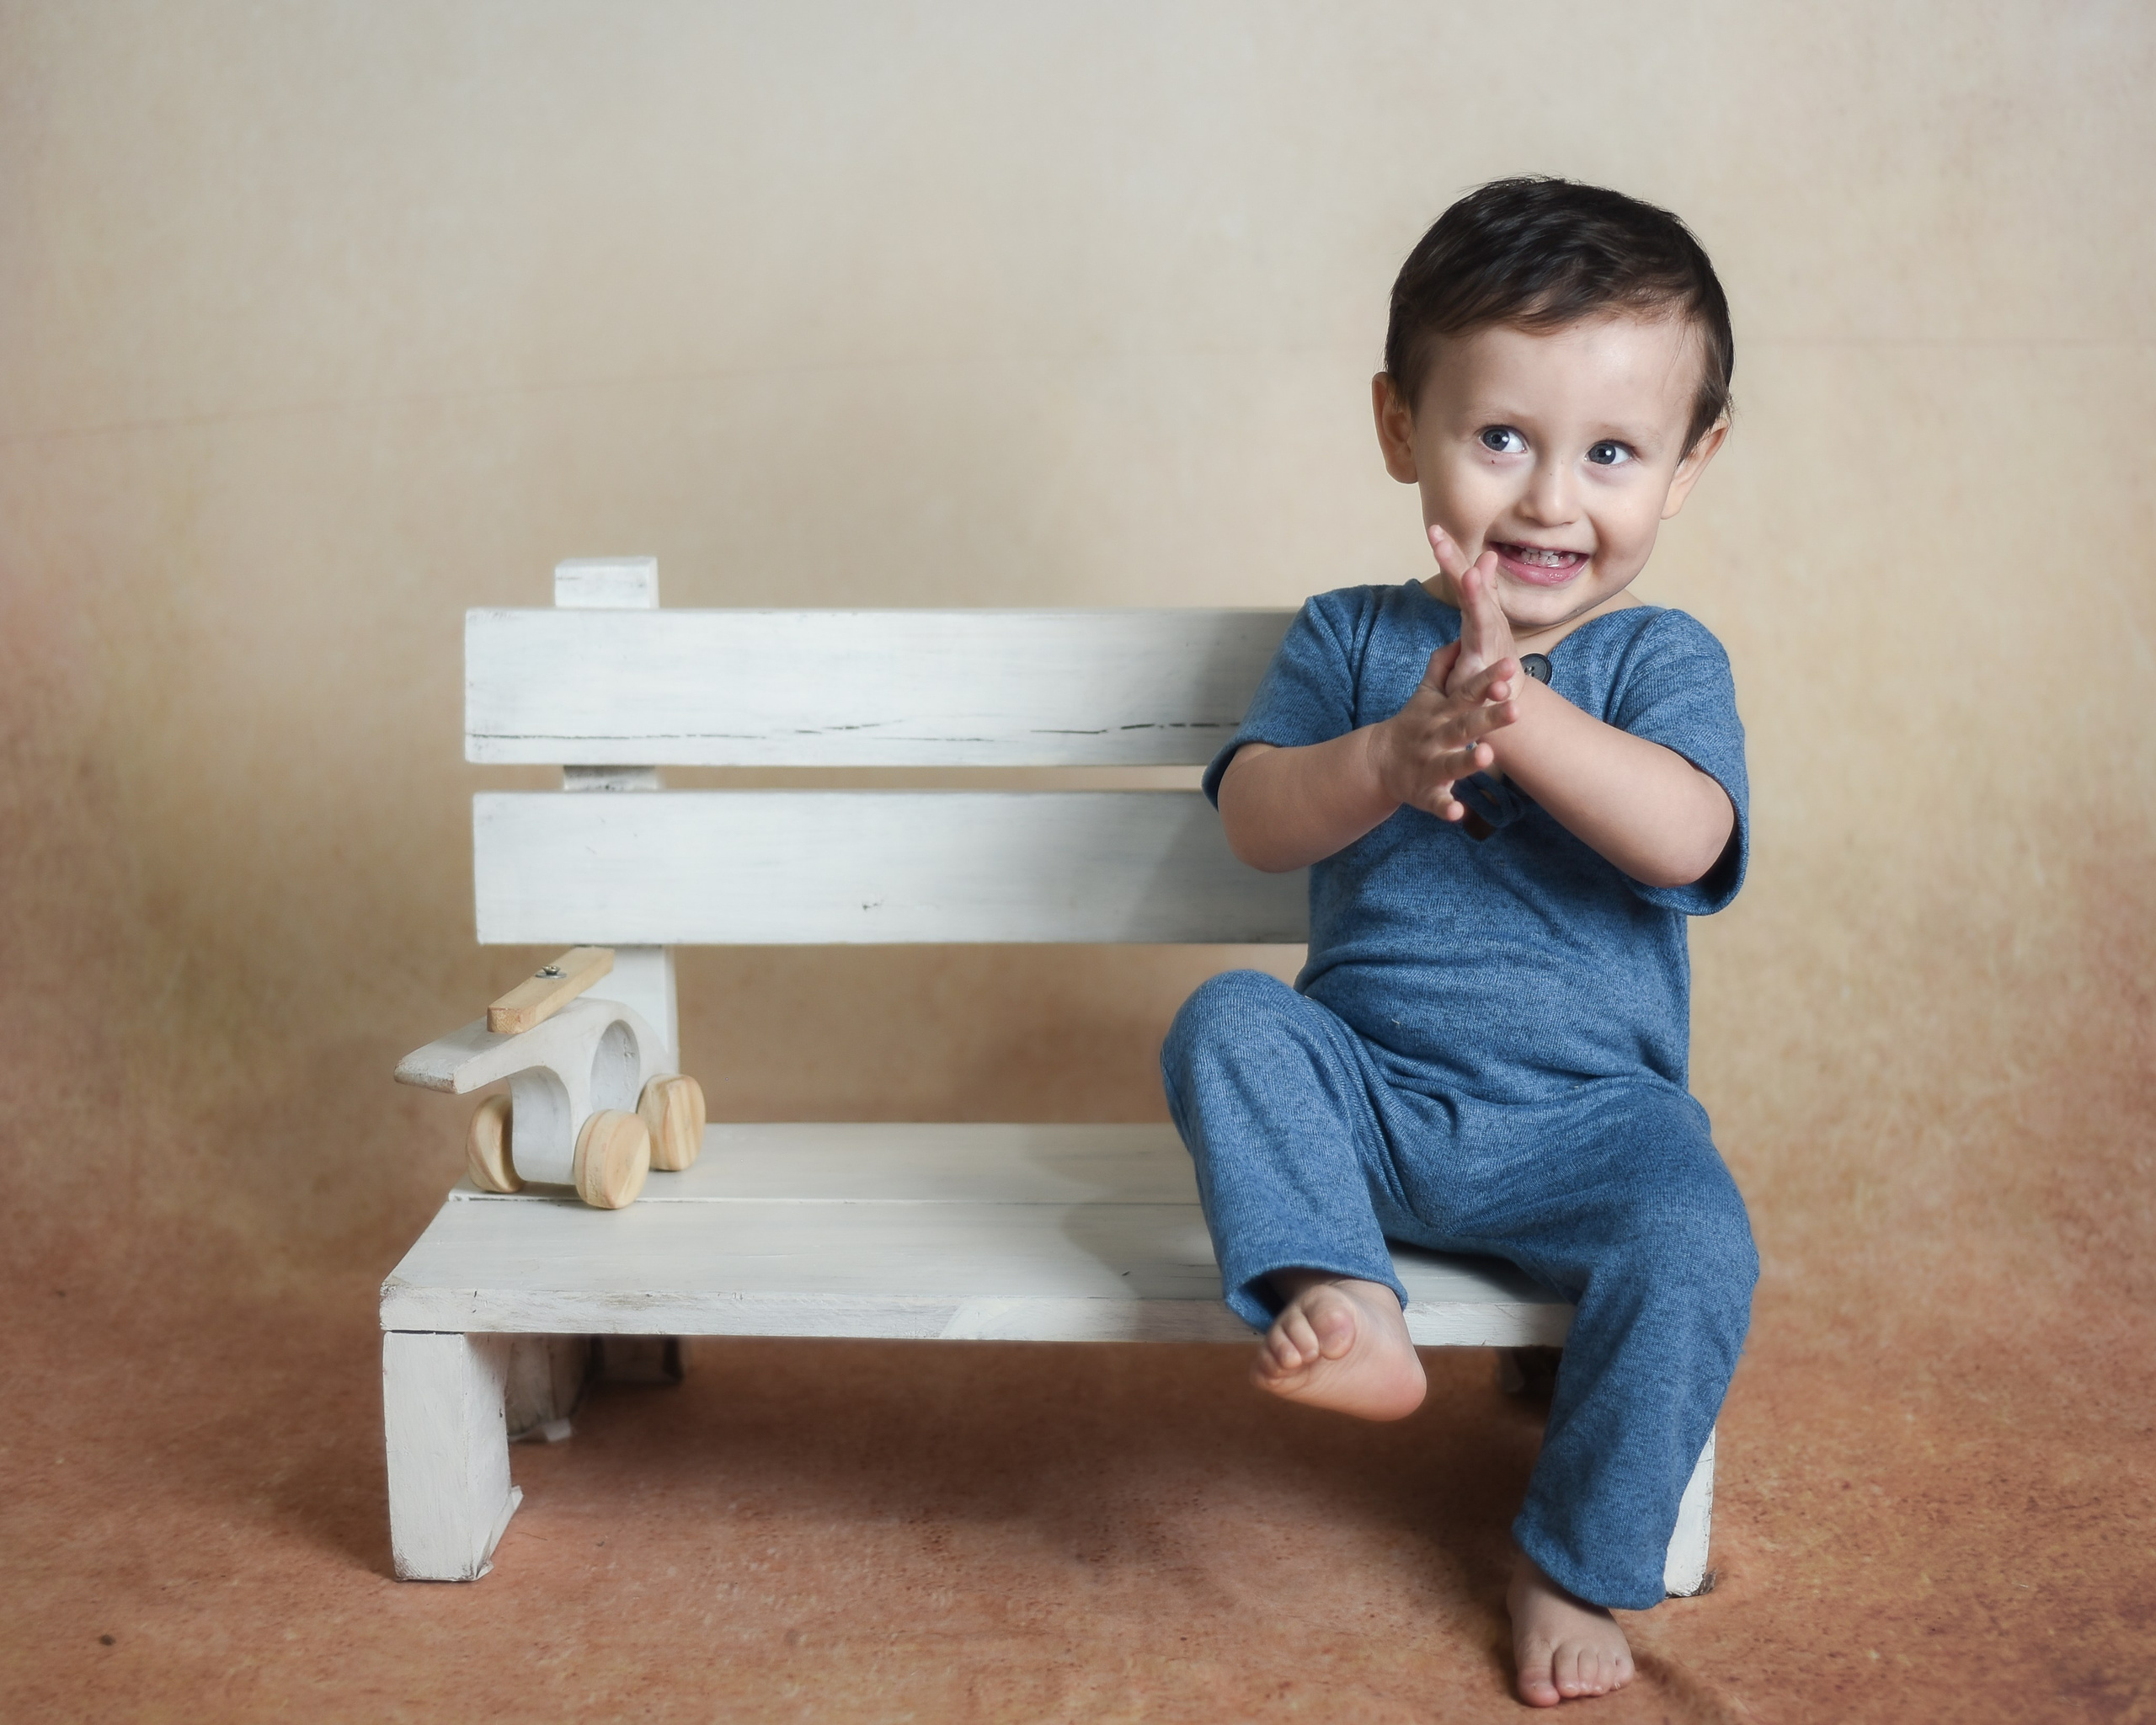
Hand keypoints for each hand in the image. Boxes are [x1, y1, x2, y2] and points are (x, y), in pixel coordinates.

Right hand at [1368, 639, 1522, 821]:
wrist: (1378, 761)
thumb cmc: (1413, 724)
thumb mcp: (1426, 694)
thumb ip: (1441, 666)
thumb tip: (1459, 639)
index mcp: (1442, 712)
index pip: (1467, 692)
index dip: (1487, 679)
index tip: (1510, 666)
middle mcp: (1437, 737)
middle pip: (1465, 726)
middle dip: (1489, 718)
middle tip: (1516, 708)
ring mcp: (1430, 765)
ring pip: (1451, 763)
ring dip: (1468, 761)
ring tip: (1488, 756)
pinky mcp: (1424, 792)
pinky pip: (1436, 802)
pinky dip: (1446, 807)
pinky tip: (1459, 813)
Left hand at [1428, 523, 1518, 694]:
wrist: (1507, 694)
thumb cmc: (1489, 655)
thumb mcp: (1480, 620)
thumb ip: (1480, 590)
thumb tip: (1486, 556)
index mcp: (1477, 612)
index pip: (1462, 578)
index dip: (1450, 554)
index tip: (1433, 529)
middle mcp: (1487, 624)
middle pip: (1471, 590)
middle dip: (1458, 566)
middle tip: (1440, 541)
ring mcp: (1491, 648)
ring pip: (1483, 621)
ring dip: (1478, 597)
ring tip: (1470, 576)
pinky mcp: (1490, 679)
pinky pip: (1492, 673)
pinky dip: (1495, 673)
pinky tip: (1492, 664)